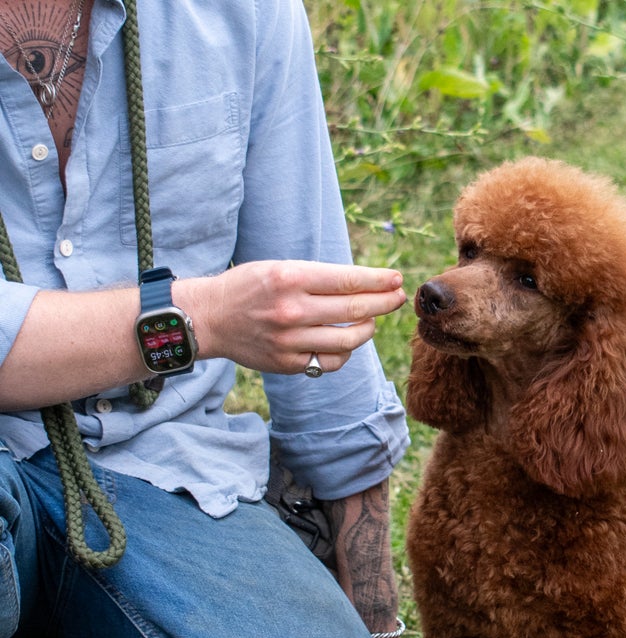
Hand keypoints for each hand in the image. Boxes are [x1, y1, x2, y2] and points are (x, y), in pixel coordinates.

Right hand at [177, 260, 406, 374]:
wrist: (209, 318)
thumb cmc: (250, 287)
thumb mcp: (279, 268)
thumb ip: (319, 277)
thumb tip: (366, 284)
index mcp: (289, 278)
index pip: (347, 280)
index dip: (379, 281)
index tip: (397, 279)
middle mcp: (291, 310)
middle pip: (354, 310)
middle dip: (384, 303)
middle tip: (398, 298)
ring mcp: (290, 340)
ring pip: (348, 340)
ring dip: (368, 329)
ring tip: (372, 320)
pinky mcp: (288, 363)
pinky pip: (332, 362)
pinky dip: (346, 352)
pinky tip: (348, 342)